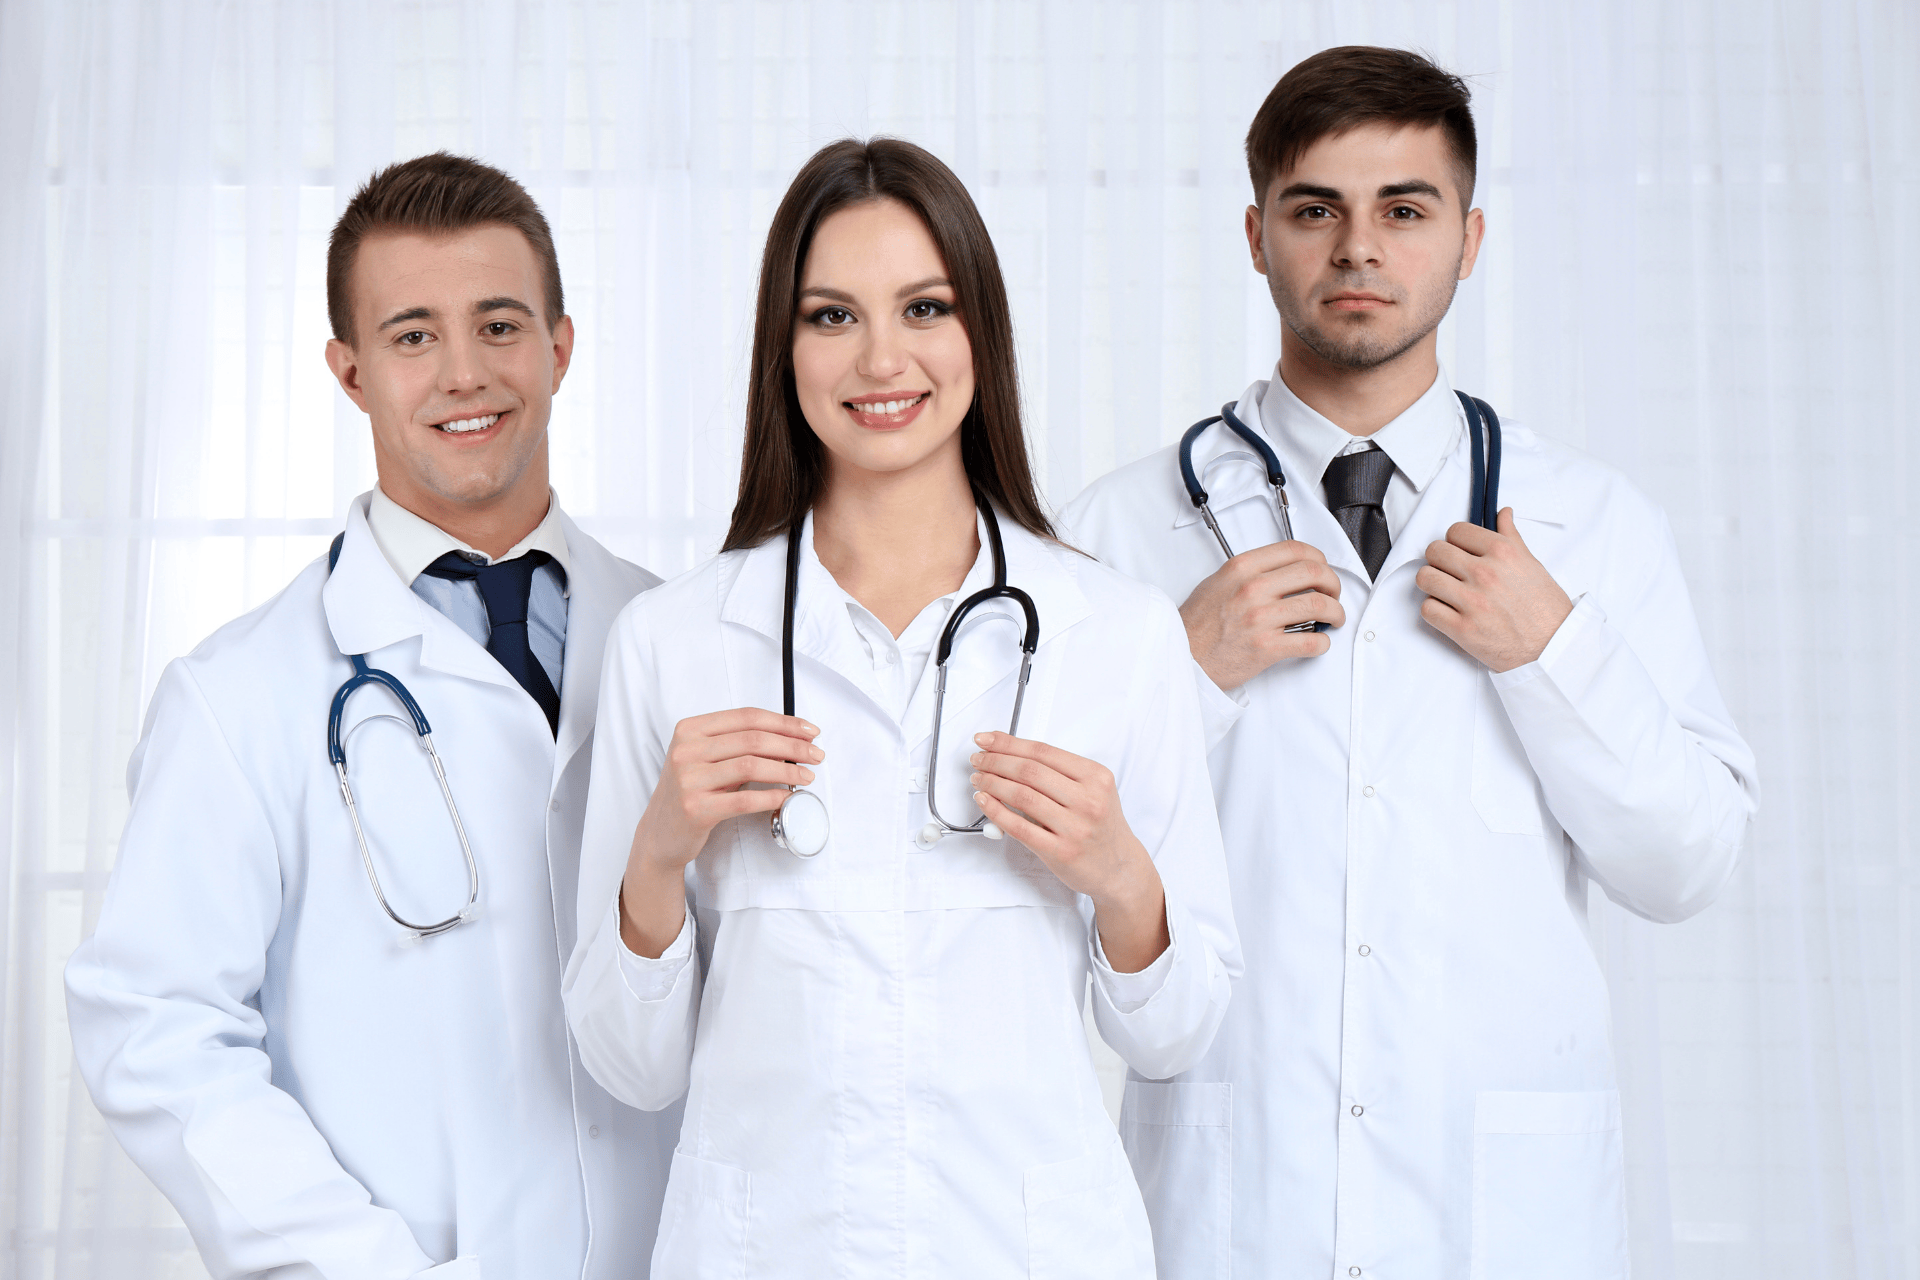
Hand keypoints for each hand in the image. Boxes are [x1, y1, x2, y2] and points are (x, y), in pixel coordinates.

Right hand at [619, 708, 820, 956]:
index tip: (809, 731)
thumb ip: (739, 745)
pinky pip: (744, 799)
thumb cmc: (691, 791)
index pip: (747, 717)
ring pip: (751, 766)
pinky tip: (787, 797)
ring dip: (787, 770)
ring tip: (807, 776)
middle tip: (816, 755)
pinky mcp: (696, 808)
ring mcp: (688, 779)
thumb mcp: (708, 759)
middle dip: (793, 746)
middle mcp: (686, 750)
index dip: (784, 722)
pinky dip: (772, 796)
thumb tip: (792, 739)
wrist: (660, 833)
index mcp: (690, 729)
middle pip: (753, 739)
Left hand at [968, 731, 1169, 972]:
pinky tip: (985, 802)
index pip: (1043, 752)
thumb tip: (1009, 752)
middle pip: (1030, 771)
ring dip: (992, 783)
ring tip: (979, 779)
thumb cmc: (1101, 826)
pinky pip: (1019, 827)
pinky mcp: (1061, 852)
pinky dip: (996, 811)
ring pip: (1022, 796)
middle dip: (996, 761)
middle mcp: (1088, 800)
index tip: (986, 740)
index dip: (1008, 743)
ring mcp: (1075, 827)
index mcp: (1096, 777)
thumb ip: (1058, 773)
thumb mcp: (1094, 790)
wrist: (1120, 868)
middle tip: (978, 759)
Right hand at [1179, 541, 1343, 690]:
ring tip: (1333, 619)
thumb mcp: (1217, 582)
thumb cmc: (1196, 625)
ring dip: (1335, 613)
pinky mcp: (1266, 647)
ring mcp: (1261, 618)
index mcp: (1242, 568)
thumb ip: (1248, 573)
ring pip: (1319, 606)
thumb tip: (1282, 572)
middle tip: (1333, 594)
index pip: (1295, 550)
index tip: (1322, 569)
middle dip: (1333, 584)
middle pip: (1314, 573)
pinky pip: (1310, 641)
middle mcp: (1253, 589)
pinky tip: (1318, 642)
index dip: (1318, 558)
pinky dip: (1322, 642)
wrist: (1182, 657)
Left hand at [1416, 508, 1572, 671]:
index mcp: (1503, 552)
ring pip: (1425, 578)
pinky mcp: (1462, 629)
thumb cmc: (1546, 608)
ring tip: (1445, 591)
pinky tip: (1448, 611)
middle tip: (1450, 572)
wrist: (1553, 648)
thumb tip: (1503, 513)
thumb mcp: (1532, 565)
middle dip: (1439, 560)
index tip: (1460, 551)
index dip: (1455, 541)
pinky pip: (1427, 609)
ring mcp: (1472, 601)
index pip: (1456, 530)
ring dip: (1432, 584)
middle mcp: (1485, 573)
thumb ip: (1511, 537)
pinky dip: (1434, 610)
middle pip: (1435, 551)